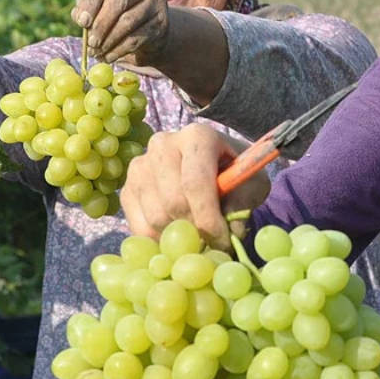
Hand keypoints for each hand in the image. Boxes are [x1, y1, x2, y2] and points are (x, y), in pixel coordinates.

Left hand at [72, 0, 169, 66]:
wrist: (153, 26)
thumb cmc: (122, 11)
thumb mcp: (104, 3)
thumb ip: (88, 6)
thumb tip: (79, 17)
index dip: (91, 3)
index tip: (81, 22)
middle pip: (119, 0)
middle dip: (101, 23)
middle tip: (90, 42)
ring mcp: (158, 2)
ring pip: (128, 22)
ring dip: (108, 40)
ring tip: (96, 52)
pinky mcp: (162, 23)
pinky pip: (136, 38)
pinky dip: (119, 50)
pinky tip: (109, 57)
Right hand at [119, 123, 269, 250]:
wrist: (213, 163)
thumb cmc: (235, 173)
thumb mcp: (251, 183)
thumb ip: (242, 204)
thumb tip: (230, 234)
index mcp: (197, 136)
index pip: (196, 183)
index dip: (209, 218)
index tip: (223, 240)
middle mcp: (163, 144)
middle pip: (173, 201)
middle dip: (196, 230)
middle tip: (212, 242)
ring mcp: (140, 166)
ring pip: (155, 217)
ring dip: (179, 237)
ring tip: (198, 239)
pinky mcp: (127, 189)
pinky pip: (139, 227)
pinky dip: (160, 241)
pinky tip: (178, 238)